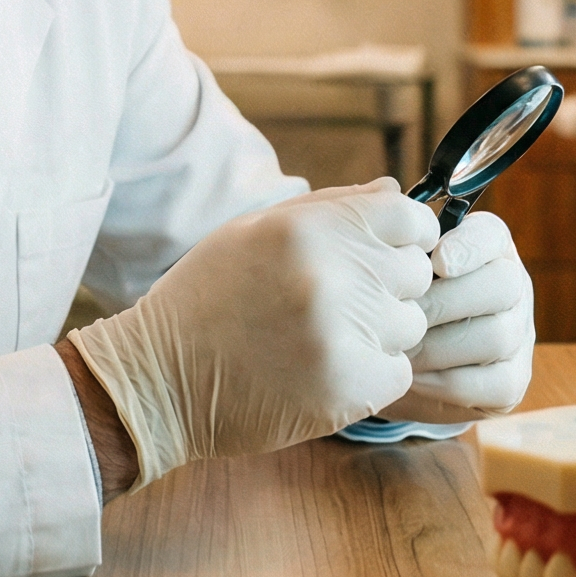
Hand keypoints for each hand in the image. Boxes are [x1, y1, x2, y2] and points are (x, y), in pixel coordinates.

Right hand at [67, 178, 435, 487]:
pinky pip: (400, 372)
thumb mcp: (256, 230)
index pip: (410, 217)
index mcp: (309, 229)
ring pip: (410, 324)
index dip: (406, 234)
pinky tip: (328, 368)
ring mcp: (343, 335)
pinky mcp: (349, 388)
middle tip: (339, 300)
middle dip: (387, 284)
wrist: (160, 378)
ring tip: (325, 335)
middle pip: (415, 272)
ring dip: (379, 331)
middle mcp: (332, 276)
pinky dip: (373, 373)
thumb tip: (397, 189)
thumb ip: (333, 206)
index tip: (386, 251)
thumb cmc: (208, 295)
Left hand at [381, 210, 534, 423]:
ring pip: (497, 335)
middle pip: (503, 285)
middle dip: (444, 303)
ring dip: (440, 345)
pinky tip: (412, 377)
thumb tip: (386, 190)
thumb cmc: (390, 298)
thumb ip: (386, 224)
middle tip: (400, 315)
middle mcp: (511, 286)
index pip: (493, 235)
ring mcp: (518, 334)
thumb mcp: (386, 260)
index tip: (436, 260)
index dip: (468, 246)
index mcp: (486, 247)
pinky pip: (493, 384)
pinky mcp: (512, 381)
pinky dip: (447, 383)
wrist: (392, 361)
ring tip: (398, 349)